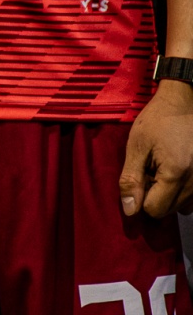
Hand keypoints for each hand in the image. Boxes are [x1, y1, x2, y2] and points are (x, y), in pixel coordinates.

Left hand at [121, 79, 192, 218]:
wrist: (184, 103)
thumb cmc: (157, 121)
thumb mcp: (136, 146)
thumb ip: (131, 179)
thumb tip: (130, 210)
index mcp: (176, 174)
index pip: (155, 210)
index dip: (140, 198)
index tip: (139, 178)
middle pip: (169, 210)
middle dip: (155, 195)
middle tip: (150, 170)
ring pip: (183, 207)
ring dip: (169, 194)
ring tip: (163, 168)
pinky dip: (182, 190)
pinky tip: (175, 170)